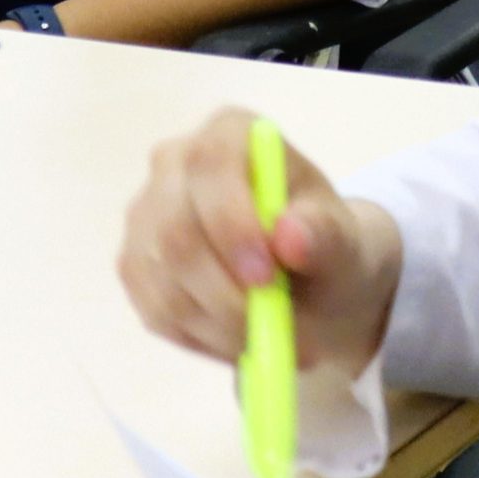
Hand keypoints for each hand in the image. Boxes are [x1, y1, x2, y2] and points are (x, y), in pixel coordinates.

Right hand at [117, 108, 403, 370]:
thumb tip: (289, 237)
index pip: (209, 166)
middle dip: (225, 295)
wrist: (307, 274)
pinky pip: (156, 311)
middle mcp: (172, 164)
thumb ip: (324, 234)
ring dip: (220, 327)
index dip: (230, 224)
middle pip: (175, 232)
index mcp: (229, 134)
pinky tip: (239, 338)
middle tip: (276, 335)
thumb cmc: (326, 244)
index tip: (266, 279)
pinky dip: (202, 339)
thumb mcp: (344, 240)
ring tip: (273, 343)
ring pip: (163, 281)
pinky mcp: (134, 263)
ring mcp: (145, 214)